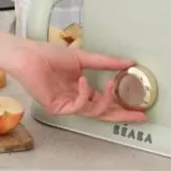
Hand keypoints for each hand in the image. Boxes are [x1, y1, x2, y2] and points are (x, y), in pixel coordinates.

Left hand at [12, 41, 147, 121]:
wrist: (30, 56)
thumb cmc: (50, 55)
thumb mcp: (84, 58)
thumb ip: (106, 62)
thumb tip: (129, 62)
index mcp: (82, 90)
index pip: (105, 103)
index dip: (122, 107)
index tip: (140, 110)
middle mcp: (77, 100)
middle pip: (103, 113)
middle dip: (121, 115)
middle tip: (138, 115)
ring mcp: (67, 105)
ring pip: (93, 112)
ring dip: (104, 99)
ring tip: (110, 84)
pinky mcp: (57, 108)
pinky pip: (78, 106)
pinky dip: (84, 94)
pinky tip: (83, 81)